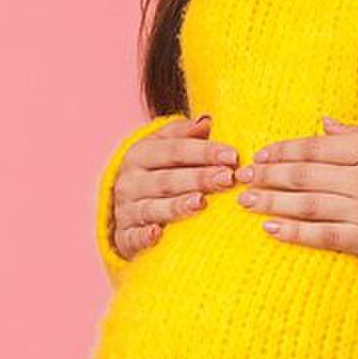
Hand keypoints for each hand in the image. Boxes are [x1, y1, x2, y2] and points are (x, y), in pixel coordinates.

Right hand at [110, 114, 240, 260]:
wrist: (126, 211)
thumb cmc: (156, 174)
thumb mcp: (164, 149)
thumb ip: (184, 135)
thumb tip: (206, 121)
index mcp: (141, 154)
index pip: (175, 150)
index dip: (204, 151)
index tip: (232, 155)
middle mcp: (130, 181)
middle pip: (167, 179)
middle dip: (199, 178)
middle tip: (228, 178)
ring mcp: (126, 210)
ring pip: (153, 207)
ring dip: (177, 205)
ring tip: (200, 202)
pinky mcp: (124, 237)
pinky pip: (134, 237)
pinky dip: (144, 236)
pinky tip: (157, 234)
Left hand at [234, 116, 357, 267]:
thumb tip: (325, 124)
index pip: (316, 147)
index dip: (284, 150)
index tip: (262, 153)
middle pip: (305, 175)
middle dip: (269, 175)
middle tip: (242, 176)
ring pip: (308, 204)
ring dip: (272, 201)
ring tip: (246, 202)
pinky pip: (327, 237)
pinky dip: (296, 233)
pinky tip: (272, 229)